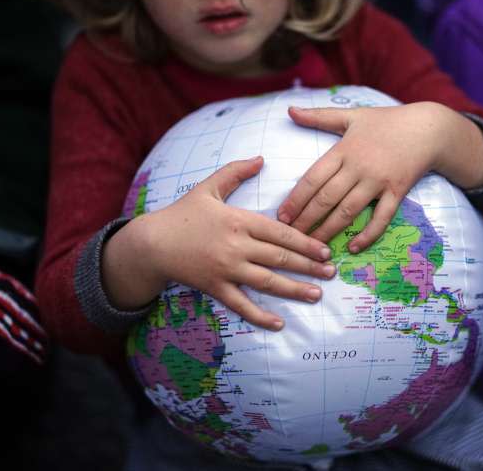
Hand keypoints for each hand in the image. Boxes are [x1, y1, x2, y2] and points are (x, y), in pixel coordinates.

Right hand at [104, 157, 334, 330]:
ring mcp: (226, 269)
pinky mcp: (215, 287)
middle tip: (331, 272)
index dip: (306, 242)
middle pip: (280, 258)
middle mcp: (237, 246)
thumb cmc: (182, 213)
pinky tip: (279, 324)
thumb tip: (261, 158)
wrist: (151, 243)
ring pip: (267, 282)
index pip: (281, 232)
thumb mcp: (209, 187)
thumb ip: (236, 171)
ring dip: (294, 289)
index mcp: (239, 220)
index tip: (325, 250)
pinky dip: (260, 316)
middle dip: (308, 266)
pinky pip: (241, 305)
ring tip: (316, 295)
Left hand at [277, 102, 475, 251]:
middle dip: (306, 220)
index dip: (295, 199)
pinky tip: (353, 247)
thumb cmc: (386, 121)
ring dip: (329, 230)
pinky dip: (368, 234)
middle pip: (326, 198)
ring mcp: (378, 181)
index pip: (312, 178)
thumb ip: (319, 116)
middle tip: (290, 236)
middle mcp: (359, 167)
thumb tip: (289, 110)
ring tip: (313, 246)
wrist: (427, 128)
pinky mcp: (397, 192)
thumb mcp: (351, 115)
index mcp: (344, 149)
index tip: (281, 216)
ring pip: (348, 211)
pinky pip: (381, 218)